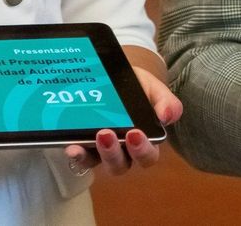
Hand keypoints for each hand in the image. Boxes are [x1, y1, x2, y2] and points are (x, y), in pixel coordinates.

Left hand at [63, 67, 182, 176]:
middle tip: (107, 134)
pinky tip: (72, 146)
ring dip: (95, 154)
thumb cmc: (136, 86)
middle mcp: (122, 151)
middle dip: (114, 154)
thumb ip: (164, 100)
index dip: (142, 150)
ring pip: (99, 163)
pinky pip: (80, 156)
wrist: (112, 74)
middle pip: (121, 165)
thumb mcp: (151, 87)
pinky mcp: (83, 146)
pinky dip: (77, 154)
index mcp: (143, 141)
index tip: (134, 133)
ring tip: (93, 136)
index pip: (147, 156)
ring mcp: (100, 150)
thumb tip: (167, 117)